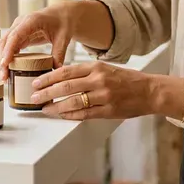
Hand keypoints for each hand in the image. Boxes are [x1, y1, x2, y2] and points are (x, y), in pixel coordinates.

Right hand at [0, 2, 78, 79]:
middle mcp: (21, 23)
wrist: (63, 15)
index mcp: (32, 21)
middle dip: (2, 59)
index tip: (4, 64)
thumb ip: (59, 53)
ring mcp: (18, 28)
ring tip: (5, 77)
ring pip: (4, 44)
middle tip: (4, 77)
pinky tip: (9, 70)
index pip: (15, 36)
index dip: (8, 50)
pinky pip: (9, 46)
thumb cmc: (63, 23)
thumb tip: (57, 70)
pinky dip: (7, 58)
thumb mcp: (63, 38)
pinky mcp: (19, 35)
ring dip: (2, 60)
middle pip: (5, 41)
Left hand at [27, 60, 154, 120]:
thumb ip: (86, 72)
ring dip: (55, 107)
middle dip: (45, 93)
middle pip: (65, 86)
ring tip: (45, 109)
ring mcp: (103, 96)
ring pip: (72, 102)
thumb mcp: (106, 68)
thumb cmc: (126, 79)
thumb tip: (61, 77)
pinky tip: (61, 115)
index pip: (65, 71)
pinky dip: (70, 115)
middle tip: (33, 97)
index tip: (36, 83)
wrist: (149, 91)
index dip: (48, 78)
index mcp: (96, 67)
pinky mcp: (108, 111)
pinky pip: (84, 114)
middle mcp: (98, 80)